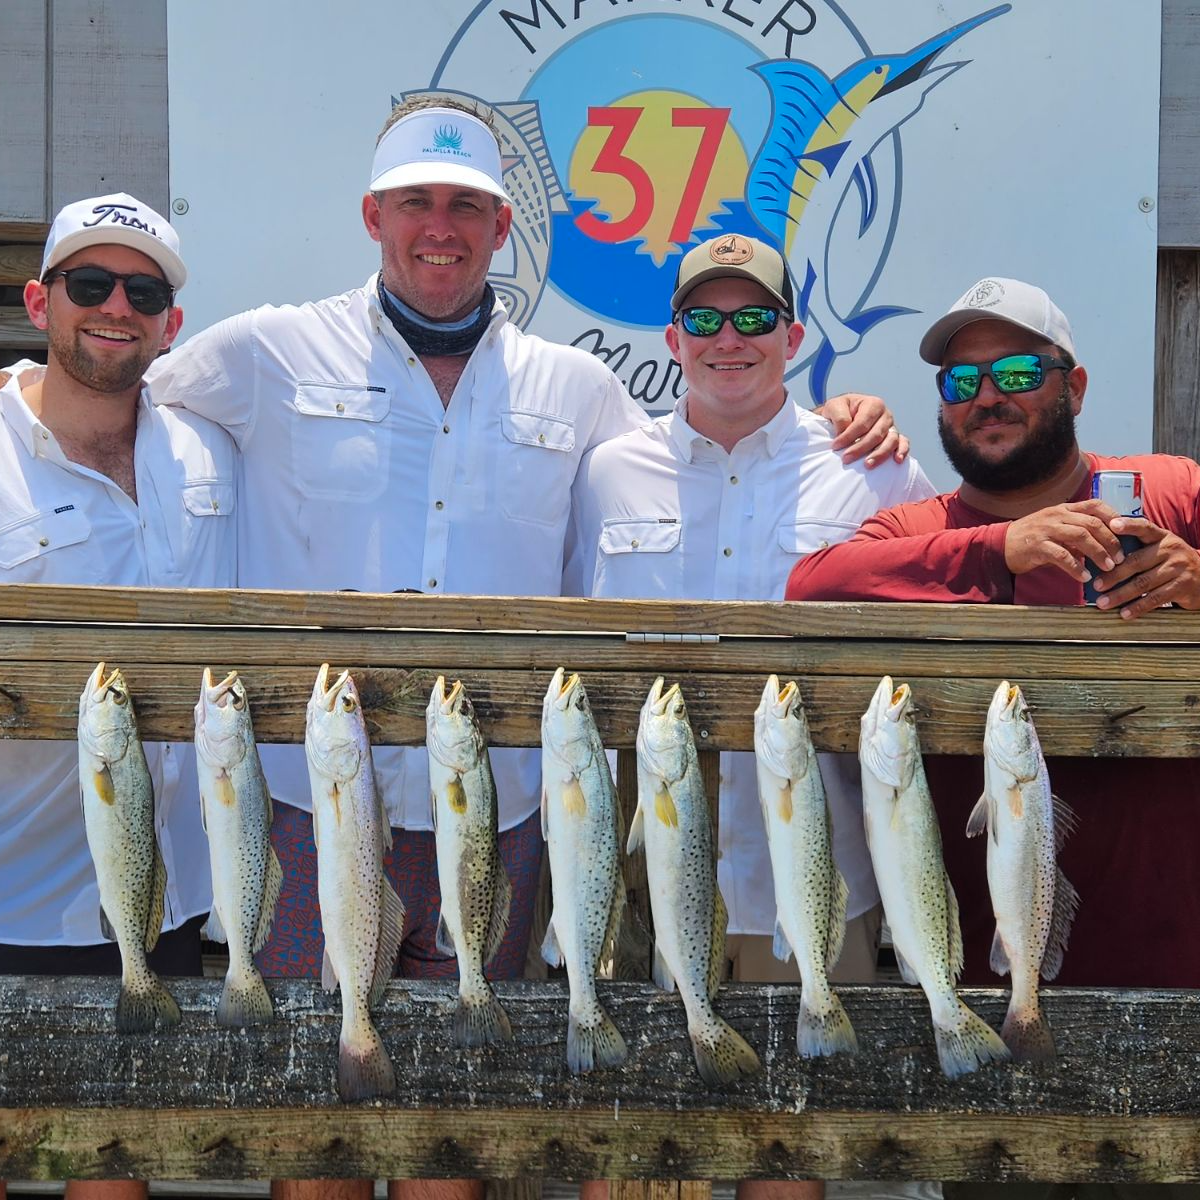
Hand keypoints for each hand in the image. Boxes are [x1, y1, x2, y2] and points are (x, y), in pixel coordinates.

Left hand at [815, 393, 909, 466]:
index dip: (849, 436)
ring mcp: (892, 427)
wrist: (843, 417)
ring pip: (891, 441)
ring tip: (867, 465)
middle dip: (860, 448)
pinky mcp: (895, 438)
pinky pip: (903, 444)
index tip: (835, 446)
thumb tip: (844, 431)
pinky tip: (897, 460)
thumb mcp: (833, 407)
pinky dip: (902, 451)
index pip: (863, 423)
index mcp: (873, 404)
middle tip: (846, 459)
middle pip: (876, 434)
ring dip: (879, 454)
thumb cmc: (839, 411)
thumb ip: (839, 416)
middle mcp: (885, 415)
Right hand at [1003, 500, 1124, 580]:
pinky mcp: (1037, 546)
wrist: (1000, 545)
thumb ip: (1077, 531)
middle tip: (1120, 557)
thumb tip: (1106, 543)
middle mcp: (1056, 515)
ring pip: (1080, 537)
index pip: (1095, 505)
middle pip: (1092, 523)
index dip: (1114, 516)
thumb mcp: (1055, 527)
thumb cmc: (1033, 538)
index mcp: (1064, 509)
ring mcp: (1046, 529)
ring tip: (1108, 567)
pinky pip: (1062, 556)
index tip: (1126, 532)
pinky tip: (1084, 577)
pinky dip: (1076, 567)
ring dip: (1098, 553)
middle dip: (1110, 541)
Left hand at [1091, 518, 1199, 618]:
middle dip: (1113, 575)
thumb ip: (1138, 549)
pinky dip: (1138, 607)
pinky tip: (1124, 613)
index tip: (1112, 525)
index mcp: (1162, 537)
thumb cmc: (1171, 563)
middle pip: (1136, 562)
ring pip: (1143, 583)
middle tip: (1096, 585)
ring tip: (1103, 603)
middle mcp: (1171, 549)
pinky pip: (1155, 598)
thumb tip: (1101, 559)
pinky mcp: (1183, 586)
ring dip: (1121, 595)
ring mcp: (1179, 568)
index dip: (1129, 525)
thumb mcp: (1159, 549)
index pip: (1144, 527)